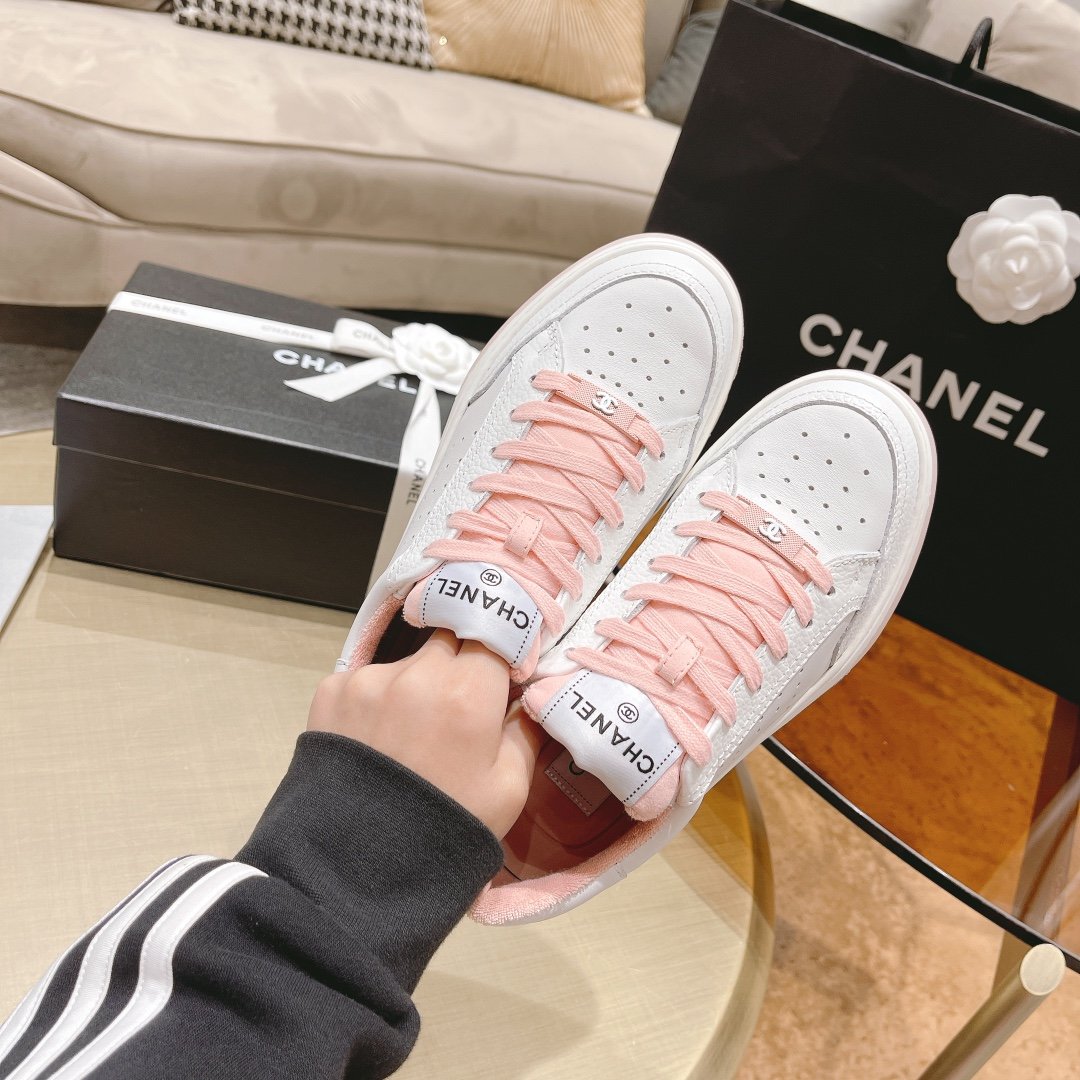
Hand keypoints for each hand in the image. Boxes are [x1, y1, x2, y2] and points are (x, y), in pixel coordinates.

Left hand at [307, 630, 541, 837]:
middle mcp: (416, 674)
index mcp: (467, 694)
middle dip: (460, 663)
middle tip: (460, 706)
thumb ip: (526, 728)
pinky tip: (376, 743)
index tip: (504, 671)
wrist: (353, 874)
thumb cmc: (445, 831)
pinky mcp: (330, 691)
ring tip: (411, 738)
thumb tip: (533, 692)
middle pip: (450, 639)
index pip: (494, 631)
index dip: (502, 648)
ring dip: (417, 684)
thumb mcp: (509, 789)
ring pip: (408, 661)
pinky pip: (367, 680)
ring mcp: (367, 680)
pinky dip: (378, 701)